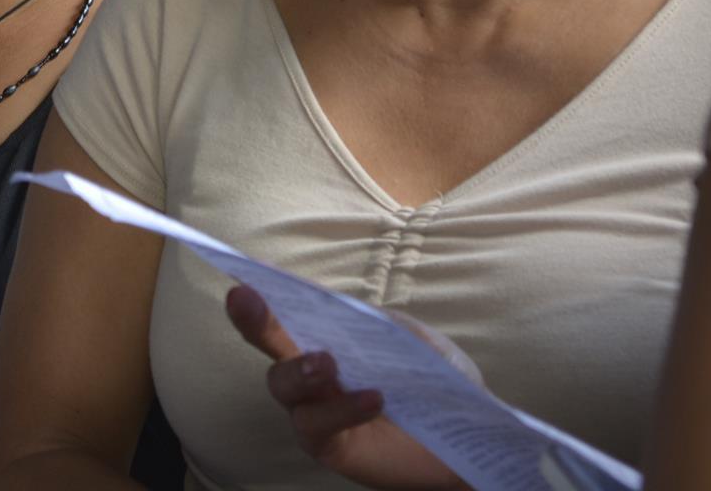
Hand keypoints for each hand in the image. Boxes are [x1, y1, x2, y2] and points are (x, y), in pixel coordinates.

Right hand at [225, 285, 465, 490]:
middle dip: (254, 319)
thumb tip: (341, 308)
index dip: (262, 285)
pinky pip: (317, 425)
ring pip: (283, 385)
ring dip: (298, 370)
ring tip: (326, 364)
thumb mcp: (414, 338)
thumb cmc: (435, 379)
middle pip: (270, 341)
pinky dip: (342, 408)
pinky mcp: (328, 444)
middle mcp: (309, 367)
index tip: (242, 266)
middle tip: (244, 297)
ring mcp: (314, 407)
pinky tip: (373, 398)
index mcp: (327, 332)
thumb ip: (377, 322)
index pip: (289, 305)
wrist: (468, 434)